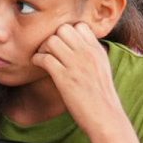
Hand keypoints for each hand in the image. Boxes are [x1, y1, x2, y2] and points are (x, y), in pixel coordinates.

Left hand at [31, 23, 122, 137]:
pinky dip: (37, 60)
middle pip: (63, 29)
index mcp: (97, 50)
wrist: (105, 117)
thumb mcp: (102, 68)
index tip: (61, 44)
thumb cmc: (102, 96)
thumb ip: (91, 54)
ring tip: (43, 58)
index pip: (79, 26)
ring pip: (51, 41)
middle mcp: (87, 54)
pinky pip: (45, 58)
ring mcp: (76, 65)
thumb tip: (79, 45)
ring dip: (42, 48)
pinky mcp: (65, 78)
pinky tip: (39, 66)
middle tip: (48, 50)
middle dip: (52, 37)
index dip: (67, 32)